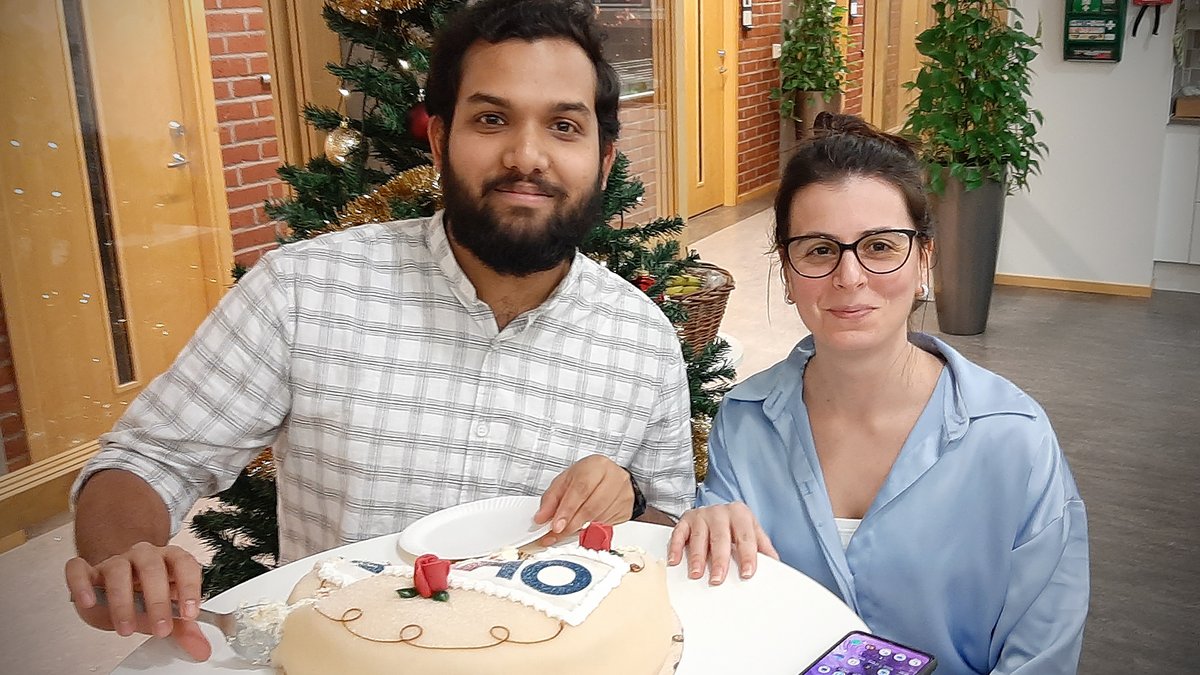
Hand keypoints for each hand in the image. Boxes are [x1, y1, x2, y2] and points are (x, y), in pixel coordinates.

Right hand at [65, 543, 210, 660]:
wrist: (113, 587)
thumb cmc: (143, 596)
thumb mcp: (165, 612)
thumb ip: (184, 629)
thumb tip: (201, 649)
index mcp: (168, 561)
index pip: (184, 564)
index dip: (189, 586)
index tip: (190, 613)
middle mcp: (144, 556)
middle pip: (152, 568)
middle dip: (157, 600)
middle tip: (161, 627)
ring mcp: (115, 561)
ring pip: (118, 570)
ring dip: (122, 600)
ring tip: (126, 627)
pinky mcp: (87, 570)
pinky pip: (79, 569)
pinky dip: (81, 584)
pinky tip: (88, 602)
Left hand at [533, 455, 632, 545]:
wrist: (611, 477)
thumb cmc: (587, 477)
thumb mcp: (564, 481)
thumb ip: (550, 499)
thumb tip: (541, 518)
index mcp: (596, 465)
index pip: (581, 489)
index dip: (567, 510)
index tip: (555, 526)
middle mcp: (613, 477)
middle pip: (591, 506)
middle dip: (571, 524)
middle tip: (557, 534)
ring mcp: (623, 493)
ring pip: (599, 518)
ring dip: (581, 527)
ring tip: (569, 527)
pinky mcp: (627, 508)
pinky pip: (607, 524)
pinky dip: (592, 528)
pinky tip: (586, 522)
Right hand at [666, 503, 778, 584]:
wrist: (717, 510)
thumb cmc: (735, 526)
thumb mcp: (752, 532)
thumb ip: (763, 547)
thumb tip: (777, 565)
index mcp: (740, 514)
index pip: (746, 537)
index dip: (747, 556)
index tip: (747, 573)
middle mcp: (721, 512)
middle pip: (721, 537)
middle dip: (720, 560)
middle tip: (718, 579)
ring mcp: (702, 515)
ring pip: (699, 536)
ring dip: (697, 557)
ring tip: (697, 574)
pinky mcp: (686, 519)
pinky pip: (679, 533)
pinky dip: (676, 547)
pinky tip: (675, 561)